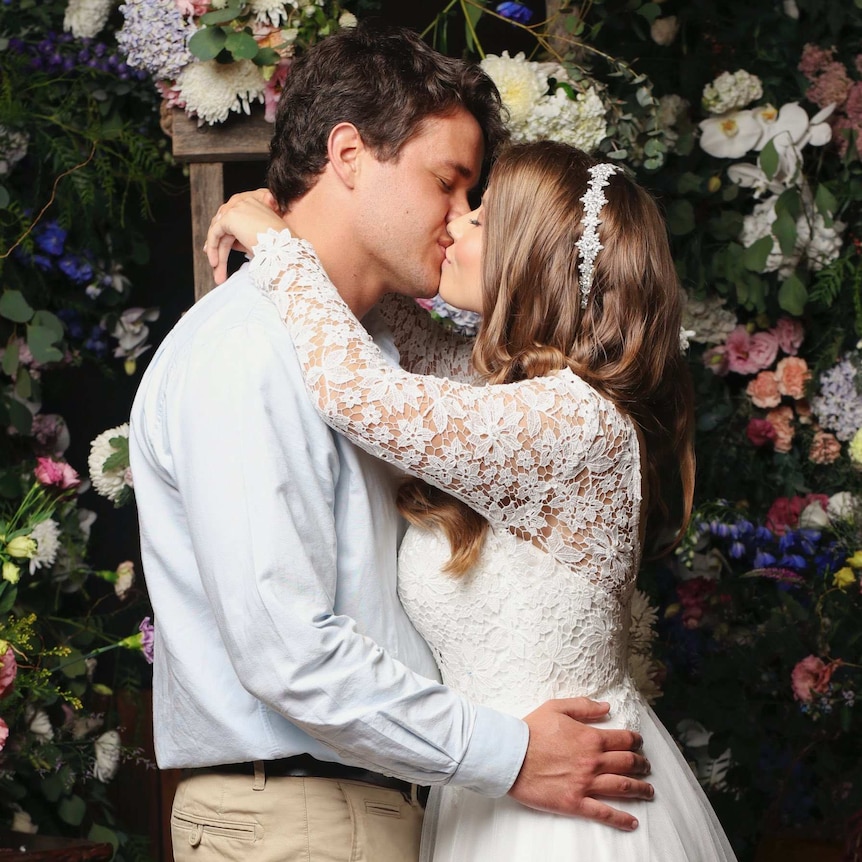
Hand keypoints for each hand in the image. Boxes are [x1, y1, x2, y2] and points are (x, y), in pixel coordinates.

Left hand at [204, 189, 285, 284]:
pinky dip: (213, 247)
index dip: (226, 237)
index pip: (235, 220)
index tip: (220, 254)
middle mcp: (246, 203)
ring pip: (220, 231)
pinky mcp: (231, 216)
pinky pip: (215, 232)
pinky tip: (214, 262)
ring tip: (217, 272)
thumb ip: (243, 237)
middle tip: (216, 266)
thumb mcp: (260, 240)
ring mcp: (238, 207)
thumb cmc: (280, 248)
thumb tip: (227, 242)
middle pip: (226, 227)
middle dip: (219, 248)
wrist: (285, 249)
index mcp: (256, 205)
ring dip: (216, 252)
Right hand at [509, 698, 652, 830]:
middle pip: (628, 764)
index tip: (639, 743)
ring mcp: (586, 784)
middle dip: (641, 764)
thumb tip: (606, 707)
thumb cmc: (531, 730)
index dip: (635, 741)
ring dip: (640, 789)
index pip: (623, 740)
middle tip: (646, 766)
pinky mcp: (575, 803)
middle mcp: (593, 762)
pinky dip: (621, 819)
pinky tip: (633, 822)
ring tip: (648, 791)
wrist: (511, 756)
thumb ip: (584, 706)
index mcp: (590, 738)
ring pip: (622, 787)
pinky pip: (604, 813)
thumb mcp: (556, 707)